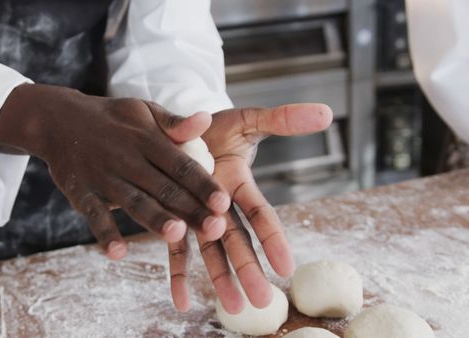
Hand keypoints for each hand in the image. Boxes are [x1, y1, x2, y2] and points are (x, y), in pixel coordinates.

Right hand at [0, 84, 231, 258]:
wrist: (57, 120)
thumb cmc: (111, 118)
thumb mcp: (143, 109)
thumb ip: (173, 122)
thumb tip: (205, 121)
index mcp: (146, 138)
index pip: (180, 164)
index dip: (203, 184)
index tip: (224, 203)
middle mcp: (126, 159)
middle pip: (163, 188)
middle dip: (190, 209)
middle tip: (215, 229)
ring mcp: (103, 177)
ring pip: (133, 202)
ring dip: (154, 219)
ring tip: (176, 235)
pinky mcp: (80, 192)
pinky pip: (94, 215)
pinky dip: (105, 234)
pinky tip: (118, 252)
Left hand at [167, 103, 332, 312]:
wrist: (183, 131)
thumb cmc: (218, 127)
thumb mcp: (250, 119)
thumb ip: (283, 119)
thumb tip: (327, 113)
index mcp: (238, 184)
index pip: (260, 214)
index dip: (273, 238)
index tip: (286, 267)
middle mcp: (220, 205)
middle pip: (237, 240)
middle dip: (249, 269)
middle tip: (262, 301)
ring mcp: (196, 215)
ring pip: (210, 250)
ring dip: (220, 279)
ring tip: (232, 309)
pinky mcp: (172, 218)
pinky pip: (175, 248)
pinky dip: (178, 274)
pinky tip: (180, 302)